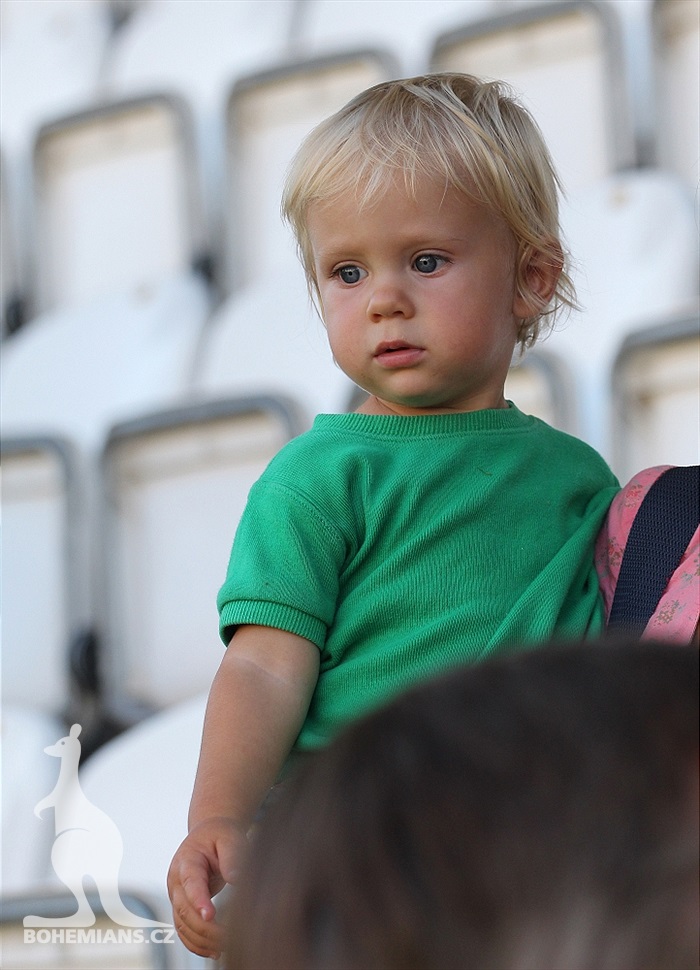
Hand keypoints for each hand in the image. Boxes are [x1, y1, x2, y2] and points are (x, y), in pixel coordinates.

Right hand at [167, 816, 247, 957]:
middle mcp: (176, 881)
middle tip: (228, 938)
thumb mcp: (229, 838)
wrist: (208, 835)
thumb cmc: (219, 835)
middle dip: (205, 928)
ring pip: (182, 925)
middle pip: (185, 910)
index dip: (198, 900)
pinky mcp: (182, 906)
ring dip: (201, 940)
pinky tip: (213, 951)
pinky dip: (196, 944)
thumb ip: (232, 857)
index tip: (210, 916)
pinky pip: (184, 930)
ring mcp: (177, 896)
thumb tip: (237, 880)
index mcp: (187, 860)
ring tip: (223, 948)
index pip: (190, 882)